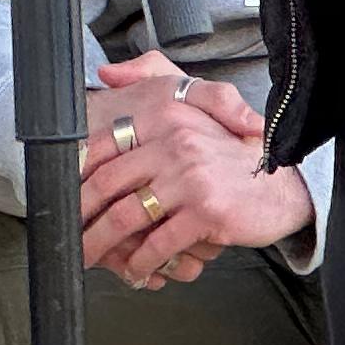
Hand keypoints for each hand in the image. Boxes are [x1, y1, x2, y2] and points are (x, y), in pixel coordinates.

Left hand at [80, 53, 307, 286]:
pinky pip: (158, 243)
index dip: (75, 175)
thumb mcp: (196, 99)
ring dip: (101, 245)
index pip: (103, 146)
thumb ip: (150, 75)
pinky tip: (135, 271)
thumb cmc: (233, 151)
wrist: (283, 185)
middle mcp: (174, 144)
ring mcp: (190, 179)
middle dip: (80, 216)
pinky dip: (141, 262)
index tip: (62, 196)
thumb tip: (107, 73)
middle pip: (105, 185)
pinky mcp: (206, 212)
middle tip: (67, 235)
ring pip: (125, 218)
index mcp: (166, 119)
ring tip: (90, 259)